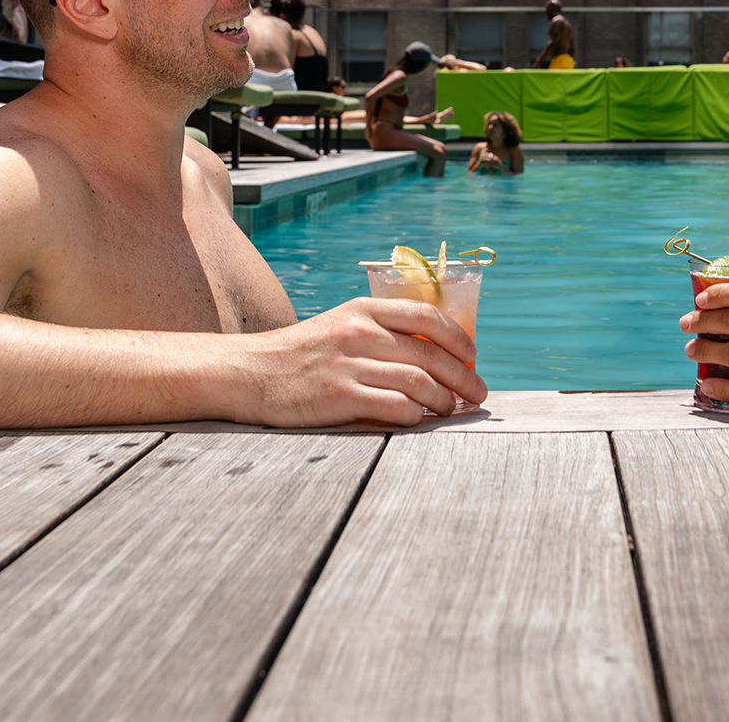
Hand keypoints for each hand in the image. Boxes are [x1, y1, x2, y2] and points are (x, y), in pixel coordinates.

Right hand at [237, 296, 487, 426]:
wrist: (250, 373)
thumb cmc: (302, 354)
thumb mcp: (340, 326)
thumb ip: (380, 332)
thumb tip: (434, 352)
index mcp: (363, 310)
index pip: (426, 315)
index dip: (458, 336)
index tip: (471, 355)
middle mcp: (359, 332)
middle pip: (430, 353)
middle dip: (463, 377)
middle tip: (478, 393)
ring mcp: (349, 365)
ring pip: (419, 382)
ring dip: (445, 400)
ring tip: (452, 408)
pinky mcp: (339, 397)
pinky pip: (396, 407)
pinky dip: (417, 415)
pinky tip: (420, 418)